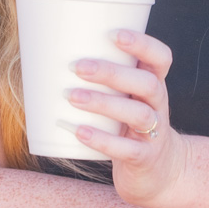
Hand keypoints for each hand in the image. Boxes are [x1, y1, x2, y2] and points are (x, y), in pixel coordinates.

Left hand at [68, 31, 185, 205]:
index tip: (113, 34)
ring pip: (138, 114)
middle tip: (77, 66)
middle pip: (147, 83)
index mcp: (154, 85)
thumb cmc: (129, 127)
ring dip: (104, 103)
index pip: (161, 58)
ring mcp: (155, 134)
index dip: (143, 44)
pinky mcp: (145, 158)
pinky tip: (79, 132)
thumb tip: (47, 56)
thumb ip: (103, 82)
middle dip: (112, 73)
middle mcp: (159, 106)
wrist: (160, 173)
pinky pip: (128, 149)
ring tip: (72, 97)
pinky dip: (102, 140)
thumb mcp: (126, 100)